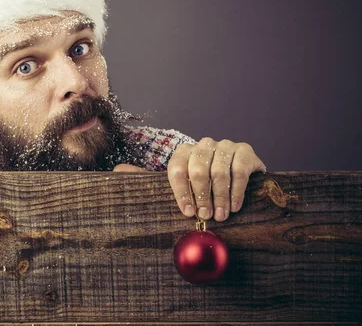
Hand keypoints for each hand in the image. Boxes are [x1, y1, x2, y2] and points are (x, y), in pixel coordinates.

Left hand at [113, 137, 265, 221]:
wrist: (237, 175)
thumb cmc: (202, 185)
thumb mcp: (176, 183)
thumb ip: (146, 178)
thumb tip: (117, 169)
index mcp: (184, 152)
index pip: (177, 169)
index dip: (181, 193)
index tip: (187, 213)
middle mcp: (203, 144)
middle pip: (198, 170)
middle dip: (201, 196)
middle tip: (205, 217)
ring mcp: (225, 145)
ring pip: (219, 171)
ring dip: (219, 197)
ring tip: (220, 216)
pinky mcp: (245, 151)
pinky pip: (239, 170)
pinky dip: (236, 191)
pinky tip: (233, 206)